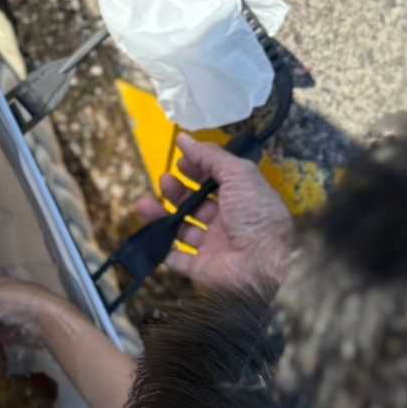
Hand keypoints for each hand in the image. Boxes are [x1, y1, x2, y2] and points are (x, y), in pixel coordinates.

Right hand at [143, 133, 294, 291]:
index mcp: (240, 200)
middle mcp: (227, 223)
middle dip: (178, 191)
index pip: (215, 182)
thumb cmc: (255, 214)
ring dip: (163, 215)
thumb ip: (211, 157)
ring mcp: (213, 247)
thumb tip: (184, 139)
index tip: (180, 161)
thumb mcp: (238, 175)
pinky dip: (162, 248)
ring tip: (144, 203)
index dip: (198, 170)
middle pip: (197, 204)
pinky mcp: (200, 268)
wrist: (262, 262)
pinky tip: (149, 233)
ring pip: (182, 229)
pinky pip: (177, 258)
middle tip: (165, 180)